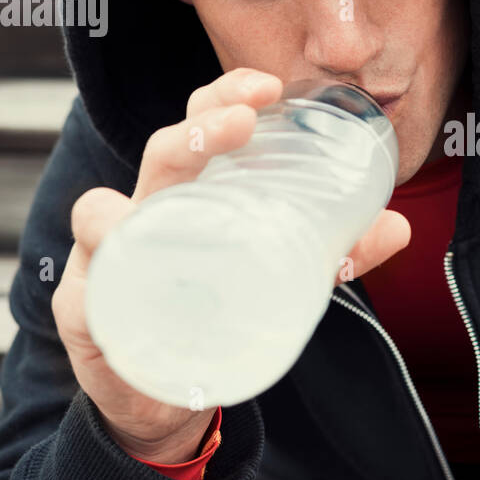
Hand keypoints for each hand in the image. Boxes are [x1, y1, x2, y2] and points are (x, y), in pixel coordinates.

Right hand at [51, 67, 410, 461]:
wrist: (164, 394)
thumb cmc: (217, 313)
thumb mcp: (282, 279)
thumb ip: (334, 254)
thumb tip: (399, 226)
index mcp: (191, 193)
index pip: (200, 126)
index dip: (224, 98)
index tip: (265, 86)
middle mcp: (145, 213)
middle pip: (159, 157)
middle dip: (195, 131)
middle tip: (241, 121)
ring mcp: (108, 259)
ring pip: (100, 214)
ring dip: (126, 205)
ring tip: (165, 208)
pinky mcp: (86, 311)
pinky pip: (81, 290)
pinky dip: (95, 279)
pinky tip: (115, 265)